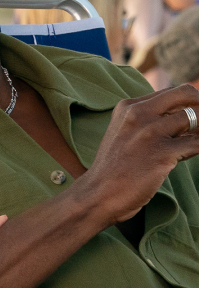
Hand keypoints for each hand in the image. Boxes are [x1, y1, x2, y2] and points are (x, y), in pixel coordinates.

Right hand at [75, 85, 198, 222]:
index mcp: (128, 107)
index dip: (188, 103)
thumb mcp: (123, 133)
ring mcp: (150, 132)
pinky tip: (187, 156)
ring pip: (196, 117)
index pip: (171, 92)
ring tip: (190, 144)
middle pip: (186, 94)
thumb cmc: (114, 168)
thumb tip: (182, 116)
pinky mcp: (162, 153)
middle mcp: (139, 114)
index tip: (193, 118)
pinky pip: (197, 143)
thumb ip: (146, 120)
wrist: (98, 195)